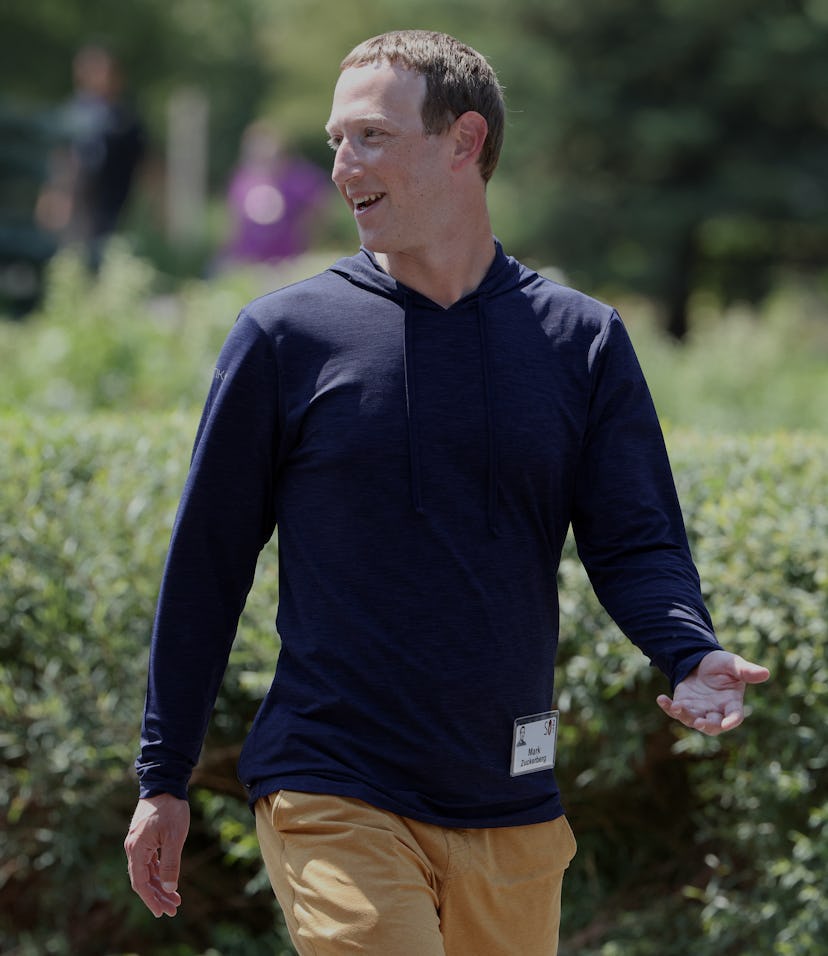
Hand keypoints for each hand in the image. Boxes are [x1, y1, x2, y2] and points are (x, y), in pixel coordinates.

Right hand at [125, 794, 189, 916]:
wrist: (165, 782)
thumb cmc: (170, 809)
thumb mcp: (174, 837)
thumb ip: (170, 863)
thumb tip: (169, 887)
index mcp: (136, 849)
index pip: (140, 883)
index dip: (151, 899)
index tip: (162, 912)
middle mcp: (133, 848)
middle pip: (143, 880)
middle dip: (158, 895)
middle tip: (173, 908)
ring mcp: (137, 842)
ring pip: (147, 871)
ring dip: (160, 885)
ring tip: (175, 898)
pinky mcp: (144, 837)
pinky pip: (149, 861)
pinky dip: (158, 871)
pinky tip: (168, 879)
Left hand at [657, 650, 769, 735]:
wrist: (702, 662)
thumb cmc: (722, 665)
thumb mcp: (733, 664)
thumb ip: (746, 671)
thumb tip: (765, 673)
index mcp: (731, 703)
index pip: (734, 716)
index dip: (732, 721)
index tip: (728, 723)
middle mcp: (716, 711)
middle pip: (713, 726)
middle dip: (706, 726)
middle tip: (700, 723)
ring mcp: (699, 710)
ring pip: (692, 720)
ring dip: (685, 716)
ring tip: (677, 707)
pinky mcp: (684, 704)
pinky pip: (675, 711)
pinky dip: (668, 707)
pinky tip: (661, 699)